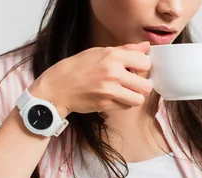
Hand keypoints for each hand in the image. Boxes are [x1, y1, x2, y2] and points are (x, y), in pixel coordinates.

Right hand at [28, 42, 152, 116]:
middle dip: (143, 85)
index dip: (143, 66)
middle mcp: (113, 73)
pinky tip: (115, 97)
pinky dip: (124, 104)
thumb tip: (146, 46)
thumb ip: (125, 50)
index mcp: (112, 56)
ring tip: (126, 92)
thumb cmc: (76, 68)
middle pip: (146, 85)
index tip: (137, 68)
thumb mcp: (98, 52)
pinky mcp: (105, 105)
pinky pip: (126, 107)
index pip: (145, 63)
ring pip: (139, 99)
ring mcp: (109, 91)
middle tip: (135, 84)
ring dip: (135, 97)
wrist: (56, 88)